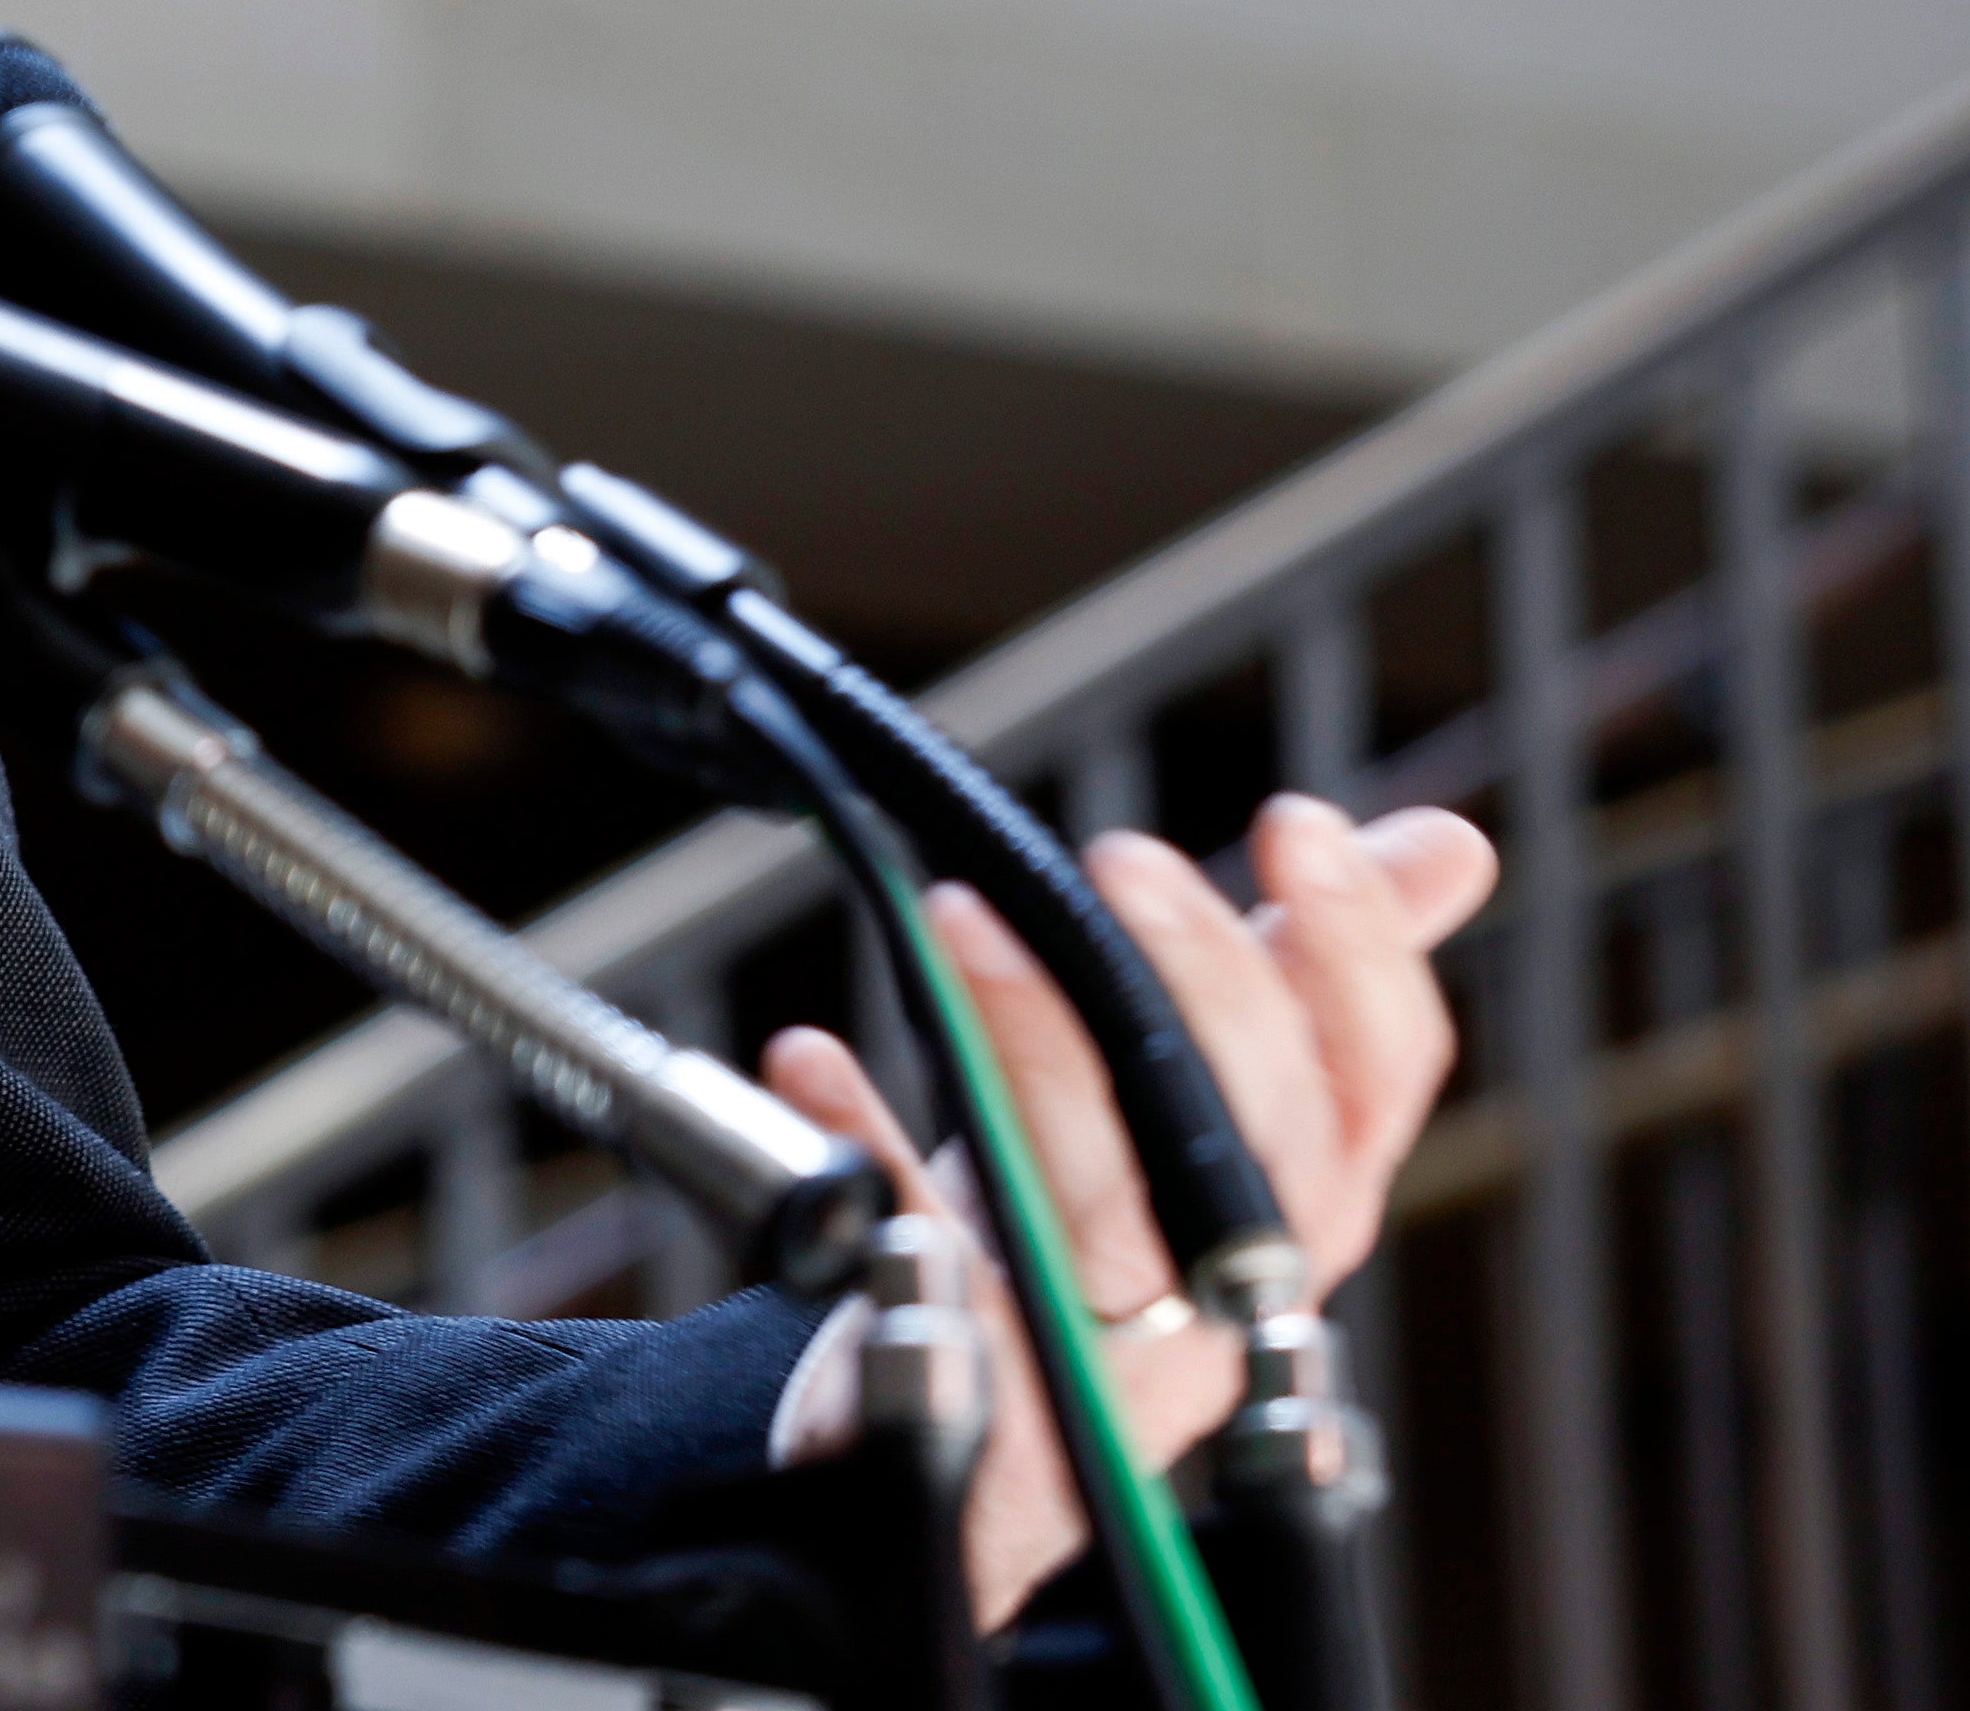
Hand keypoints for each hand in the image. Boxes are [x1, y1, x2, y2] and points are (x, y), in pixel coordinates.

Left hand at [759, 794, 1498, 1623]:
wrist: (962, 1436)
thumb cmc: (1089, 1237)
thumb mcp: (1204, 1104)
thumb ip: (1304, 980)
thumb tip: (1447, 847)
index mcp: (1300, 1202)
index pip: (1377, 1080)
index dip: (1358, 952)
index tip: (1299, 825)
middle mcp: (1227, 1283)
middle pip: (1252, 1142)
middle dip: (1198, 987)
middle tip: (1122, 861)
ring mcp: (1103, 1350)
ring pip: (1098, 1202)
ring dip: (1028, 1045)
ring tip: (958, 919)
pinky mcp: (966, 1379)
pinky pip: (917, 1261)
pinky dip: (863, 1146)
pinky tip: (812, 1058)